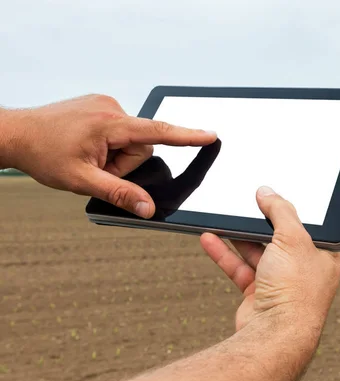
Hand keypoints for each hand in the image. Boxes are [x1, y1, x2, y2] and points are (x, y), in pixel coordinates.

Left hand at [2, 94, 215, 217]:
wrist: (16, 134)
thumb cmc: (43, 153)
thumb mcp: (81, 181)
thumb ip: (119, 193)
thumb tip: (147, 208)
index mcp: (109, 124)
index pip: (157, 132)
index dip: (187, 136)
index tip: (210, 135)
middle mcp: (111, 108)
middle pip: (142, 144)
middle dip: (125, 162)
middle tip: (98, 168)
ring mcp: (104, 104)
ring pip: (131, 139)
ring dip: (116, 154)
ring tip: (89, 157)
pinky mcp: (100, 105)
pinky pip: (120, 130)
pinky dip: (110, 143)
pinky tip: (88, 146)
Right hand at [200, 186, 339, 332]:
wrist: (274, 335)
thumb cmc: (296, 292)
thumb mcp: (293, 238)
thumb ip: (281, 211)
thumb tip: (268, 192)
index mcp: (325, 256)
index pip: (309, 226)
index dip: (291, 211)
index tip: (273, 197)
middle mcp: (304, 270)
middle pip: (280, 237)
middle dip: (261, 222)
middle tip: (246, 205)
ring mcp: (281, 283)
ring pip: (257, 252)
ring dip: (239, 236)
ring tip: (223, 218)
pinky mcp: (259, 294)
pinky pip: (240, 267)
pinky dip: (225, 254)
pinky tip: (211, 238)